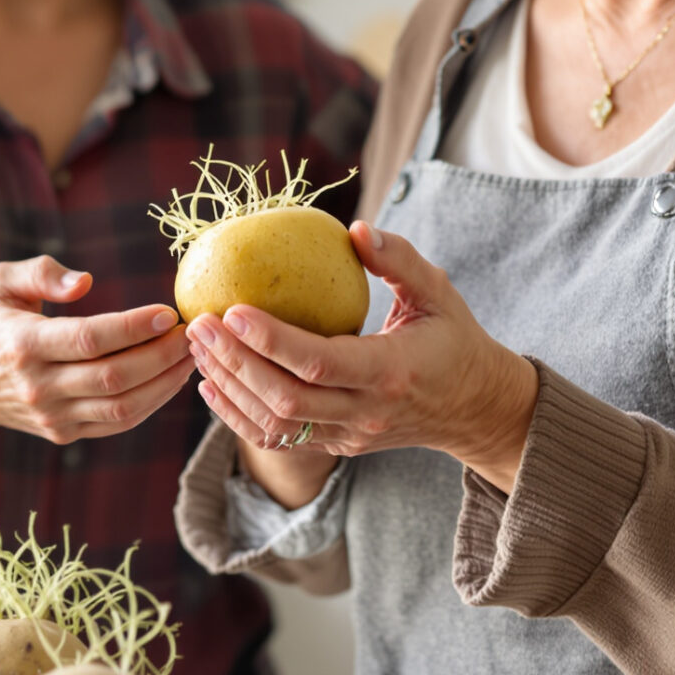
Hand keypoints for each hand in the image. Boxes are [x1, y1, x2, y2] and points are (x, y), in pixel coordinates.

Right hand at [0, 256, 195, 445]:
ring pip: (122, 406)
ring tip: (192, 355)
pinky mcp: (63, 433)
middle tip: (193, 332)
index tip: (169, 312)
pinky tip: (172, 377)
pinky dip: (152, 403)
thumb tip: (85, 282)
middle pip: (113, 376)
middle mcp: (37, 386)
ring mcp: (51, 416)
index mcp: (21, 344)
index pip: (88, 339)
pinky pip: (117, 422)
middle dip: (162, 355)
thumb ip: (41, 272)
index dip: (133, 327)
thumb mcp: (0, 281)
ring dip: (166, 382)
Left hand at [189, 222, 539, 489]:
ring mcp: (348, 436)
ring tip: (198, 347)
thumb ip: (400, 260)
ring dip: (230, 387)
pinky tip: (212, 384)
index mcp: (390, 372)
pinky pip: (277, 440)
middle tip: (201, 324)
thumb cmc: (454, 339)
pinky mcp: (336, 446)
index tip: (232, 309)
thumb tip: (355, 228)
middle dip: (235, 362)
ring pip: (275, 424)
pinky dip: (237, 415)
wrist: (476, 408)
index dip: (270, 340)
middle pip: (286, 399)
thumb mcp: (438, 293)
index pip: (319, 362)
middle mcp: (366, 412)